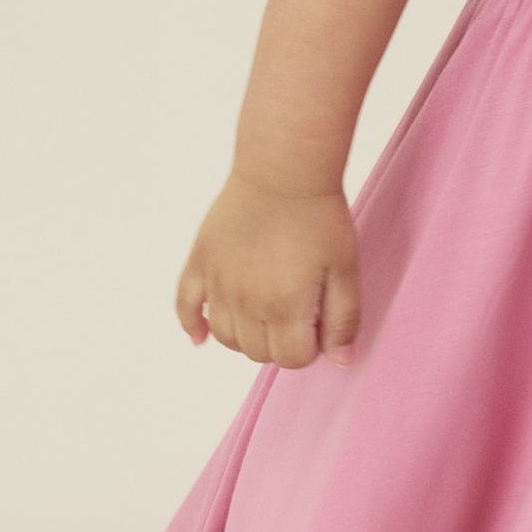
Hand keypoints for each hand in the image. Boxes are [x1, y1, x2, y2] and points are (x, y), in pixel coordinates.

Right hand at [176, 172, 361, 369]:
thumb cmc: (319, 217)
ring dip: (246, 337)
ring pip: (225, 336)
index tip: (318, 326)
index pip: (290, 359)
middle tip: (296, 316)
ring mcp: (217, 283)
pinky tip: (201, 336)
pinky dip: (191, 324)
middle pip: (257, 352)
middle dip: (281, 344)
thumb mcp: (347, 269)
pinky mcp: (200, 262)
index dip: (310, 348)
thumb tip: (339, 360)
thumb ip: (344, 319)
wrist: (282, 171)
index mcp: (282, 307)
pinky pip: (185, 305)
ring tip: (265, 318)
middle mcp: (244, 302)